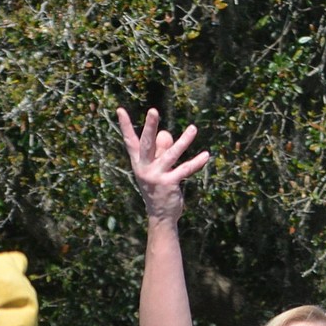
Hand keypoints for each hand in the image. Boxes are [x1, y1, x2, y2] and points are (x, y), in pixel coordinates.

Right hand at [117, 107, 209, 223]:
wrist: (160, 215)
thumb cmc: (158, 188)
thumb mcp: (156, 168)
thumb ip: (161, 150)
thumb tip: (166, 134)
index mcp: (138, 162)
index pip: (130, 141)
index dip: (125, 125)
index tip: (120, 109)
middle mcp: (144, 168)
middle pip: (147, 143)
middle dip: (150, 126)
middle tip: (153, 111)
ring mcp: (156, 176)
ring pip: (172, 154)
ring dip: (184, 141)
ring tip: (194, 129)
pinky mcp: (169, 183)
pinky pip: (185, 169)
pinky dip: (196, 162)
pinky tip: (206, 155)